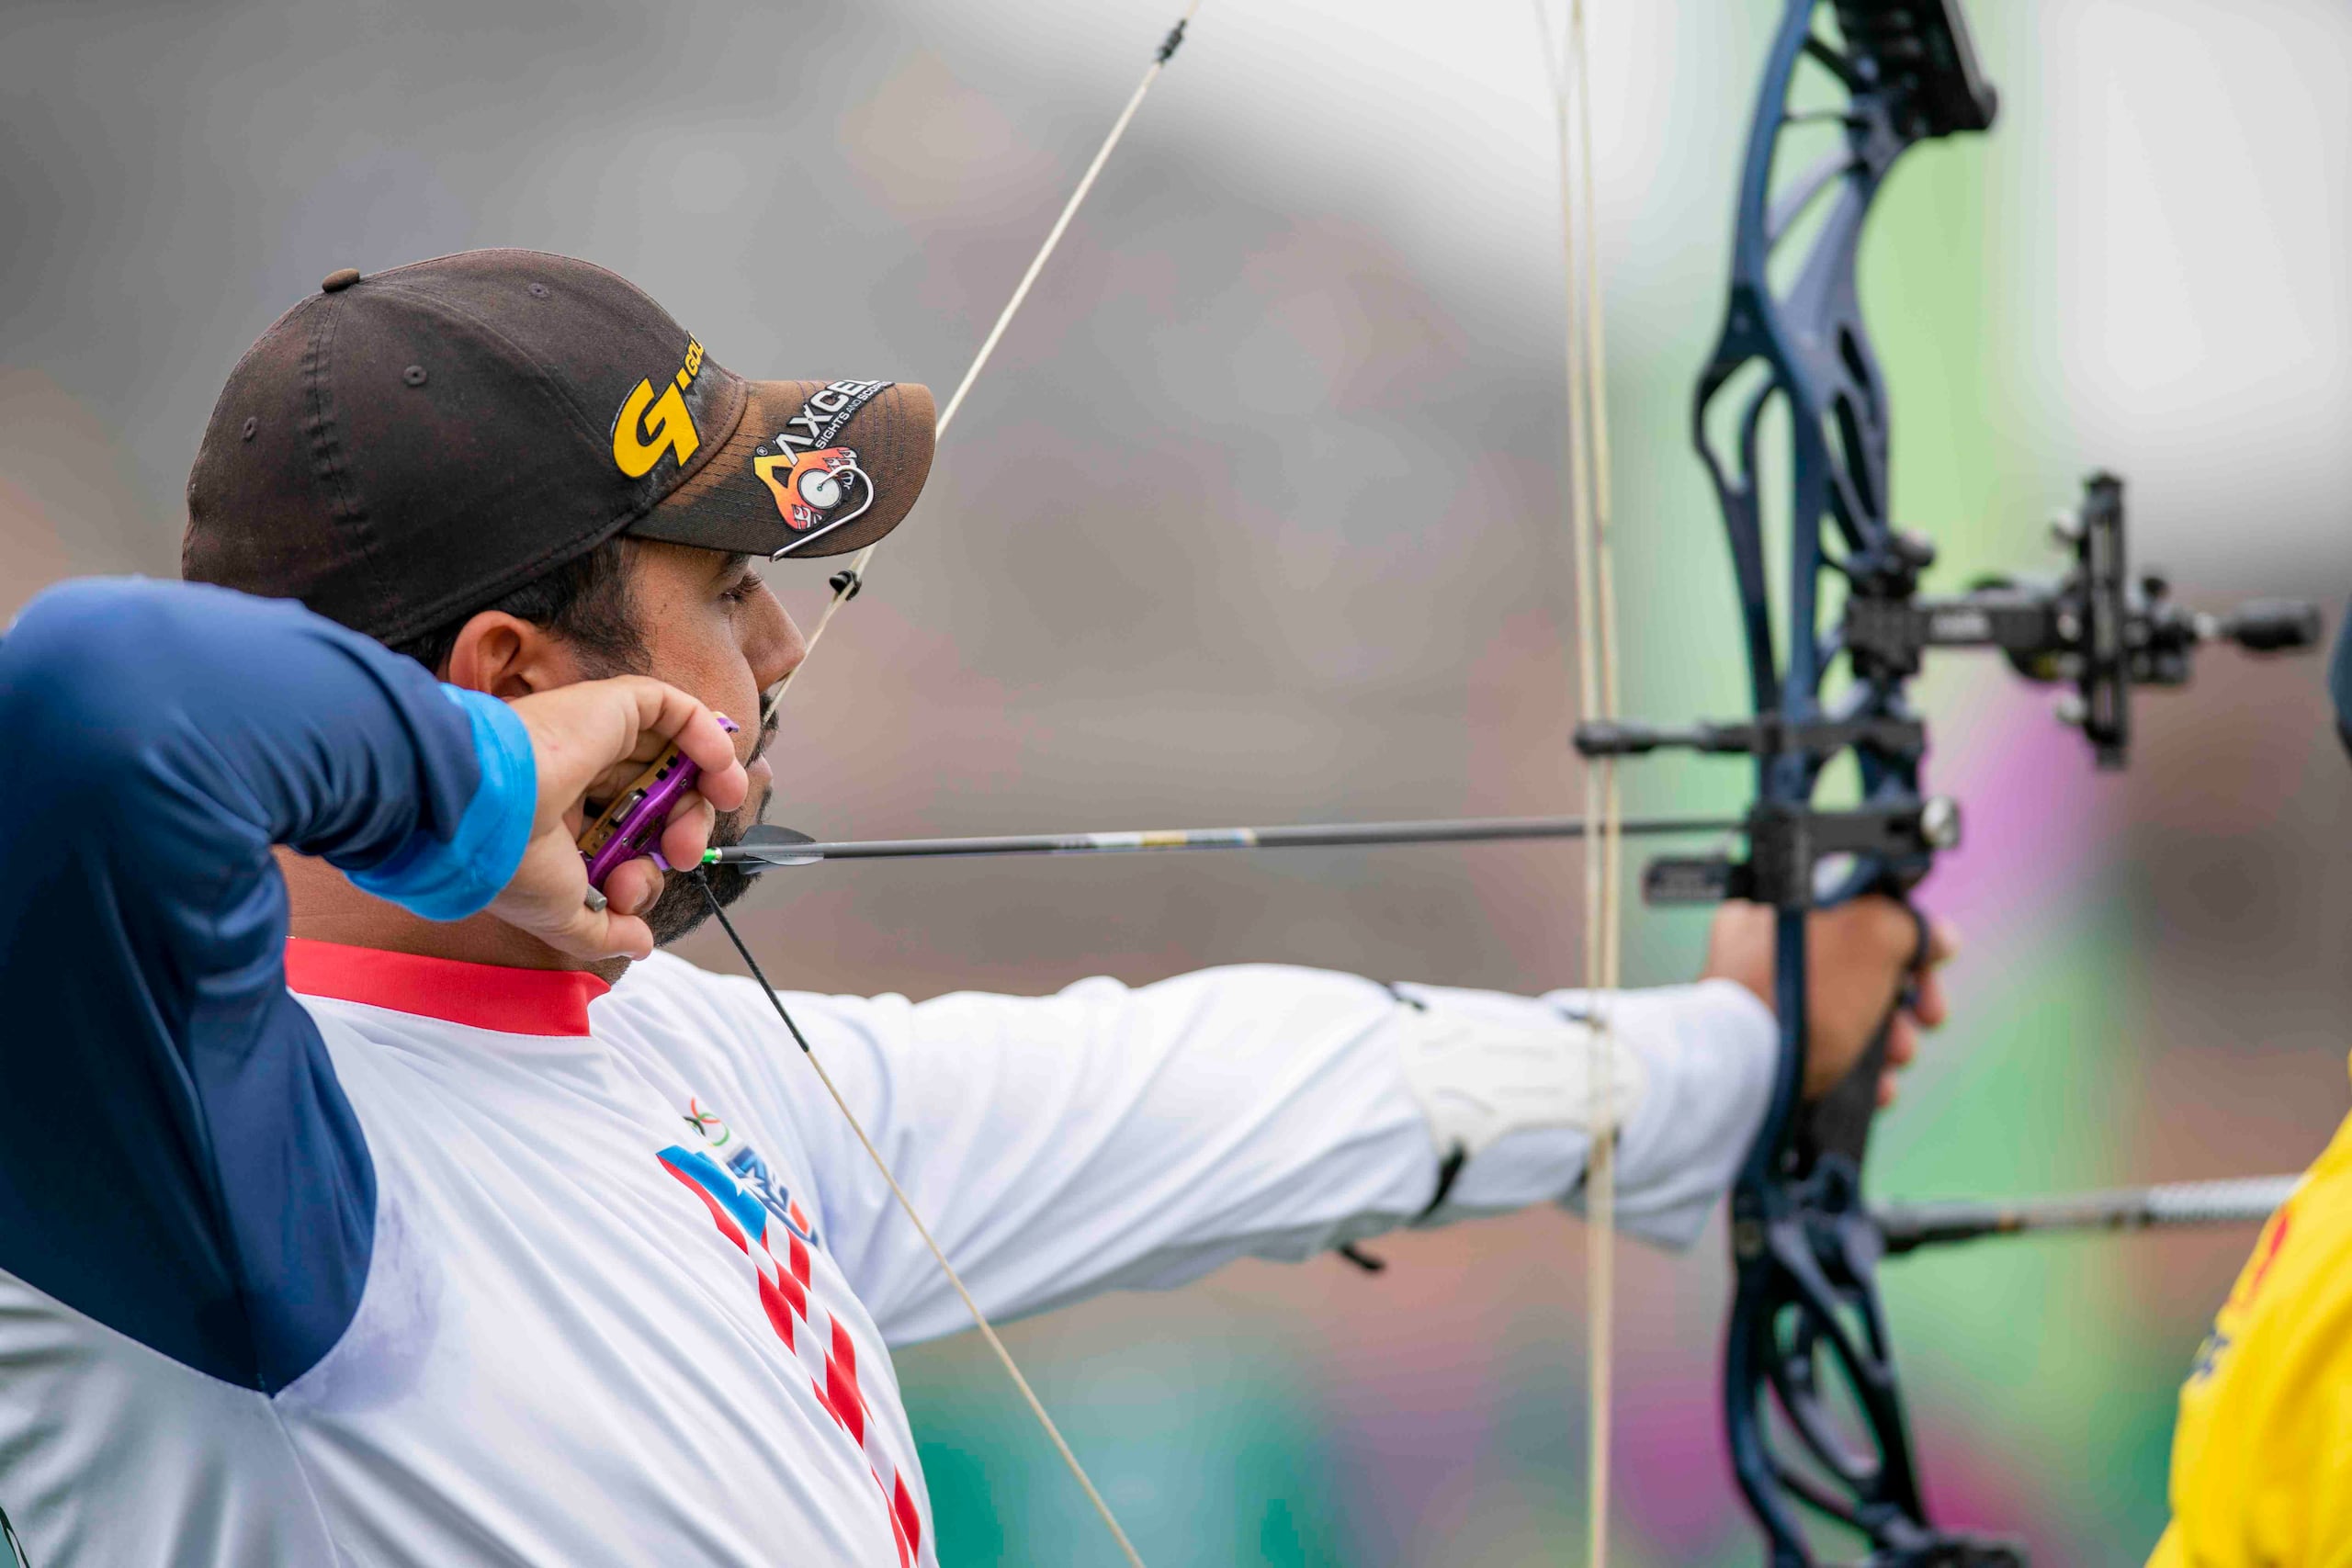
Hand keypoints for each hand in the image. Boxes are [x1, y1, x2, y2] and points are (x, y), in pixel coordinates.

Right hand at [489, 677, 748, 960]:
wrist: (484, 813)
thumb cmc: (509, 861)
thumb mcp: (561, 914)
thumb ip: (604, 931)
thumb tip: (639, 942)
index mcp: (559, 817)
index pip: (623, 836)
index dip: (645, 865)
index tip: (629, 891)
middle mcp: (578, 775)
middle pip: (655, 798)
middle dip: (682, 830)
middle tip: (680, 855)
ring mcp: (594, 738)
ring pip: (670, 754)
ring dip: (707, 783)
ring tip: (724, 802)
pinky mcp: (609, 707)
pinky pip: (671, 707)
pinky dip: (704, 731)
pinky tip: (718, 763)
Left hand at [1700, 897, 1957, 1104]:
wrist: (1743, 1073)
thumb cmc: (1801, 998)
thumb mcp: (1870, 936)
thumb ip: (1907, 925)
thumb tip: (1934, 936)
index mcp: (1778, 909)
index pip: (1857, 913)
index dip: (1903, 939)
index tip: (1931, 965)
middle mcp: (1764, 953)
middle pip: (1858, 969)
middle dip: (1905, 1000)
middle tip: (1926, 1018)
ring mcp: (1761, 1006)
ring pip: (1846, 1017)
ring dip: (1890, 1041)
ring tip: (1897, 1060)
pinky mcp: (1767, 1054)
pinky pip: (1823, 1054)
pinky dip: (1858, 1071)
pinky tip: (1877, 1088)